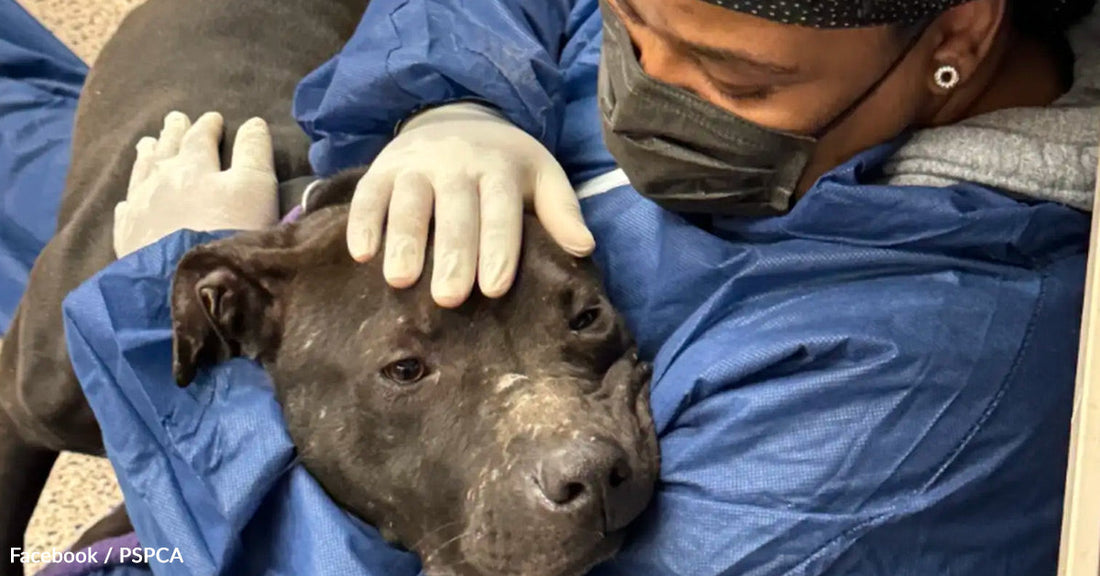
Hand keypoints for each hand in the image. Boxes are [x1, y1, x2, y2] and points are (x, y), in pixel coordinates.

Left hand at [113, 111, 278, 257]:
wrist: (189, 281)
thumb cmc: (230, 231)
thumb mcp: (255, 188)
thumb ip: (254, 153)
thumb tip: (252, 123)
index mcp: (193, 165)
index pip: (200, 137)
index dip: (208, 125)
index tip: (212, 117)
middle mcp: (161, 181)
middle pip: (167, 150)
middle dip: (173, 133)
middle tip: (174, 119)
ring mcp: (140, 209)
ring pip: (142, 174)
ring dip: (147, 157)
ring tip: (147, 144)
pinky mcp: (128, 239)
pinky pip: (126, 211)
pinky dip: (130, 200)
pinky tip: (128, 201)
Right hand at [346, 102, 594, 307]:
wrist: (456, 115)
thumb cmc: (504, 164)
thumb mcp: (542, 176)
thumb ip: (561, 211)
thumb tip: (583, 248)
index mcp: (500, 168)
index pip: (501, 210)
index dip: (498, 248)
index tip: (495, 287)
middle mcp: (457, 163)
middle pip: (455, 212)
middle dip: (452, 254)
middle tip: (449, 298)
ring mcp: (416, 165)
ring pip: (409, 202)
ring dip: (403, 241)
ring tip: (400, 280)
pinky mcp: (382, 168)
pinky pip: (368, 194)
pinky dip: (362, 221)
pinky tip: (361, 253)